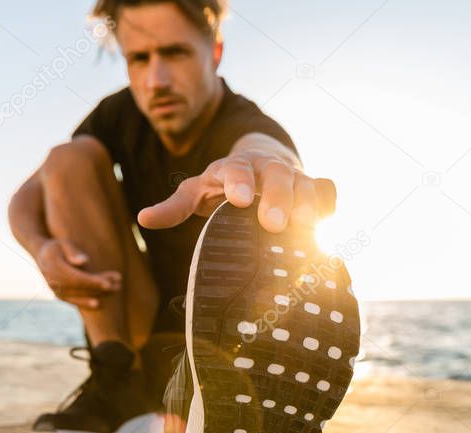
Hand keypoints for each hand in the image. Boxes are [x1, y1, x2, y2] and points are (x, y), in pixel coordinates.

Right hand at [36, 239, 120, 309]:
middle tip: (118, 285)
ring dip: (97, 294)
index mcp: (53, 267)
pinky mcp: (59, 295)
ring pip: (78, 295)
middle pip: (80, 288)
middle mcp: (52, 281)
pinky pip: (73, 301)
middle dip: (100, 287)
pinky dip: (85, 302)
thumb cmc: (57, 247)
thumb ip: (73, 252)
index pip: (77, 278)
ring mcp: (54, 290)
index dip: (93, 282)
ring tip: (116, 289)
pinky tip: (98, 303)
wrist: (42, 255)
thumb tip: (84, 262)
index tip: (109, 283)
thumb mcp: (64, 244)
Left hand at [137, 149, 335, 232]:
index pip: (237, 168)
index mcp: (236, 167)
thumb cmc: (224, 185)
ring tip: (304, 228)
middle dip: (278, 196)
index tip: (240, 200)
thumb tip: (142, 219)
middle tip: (274, 223)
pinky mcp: (315, 190)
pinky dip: (328, 207)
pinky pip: (328, 194)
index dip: (239, 181)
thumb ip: (174, 206)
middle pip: (279, 174)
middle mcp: (269, 169)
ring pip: (307, 184)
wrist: (264, 166)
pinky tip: (323, 228)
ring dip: (306, 205)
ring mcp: (295, 178)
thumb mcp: (197, 191)